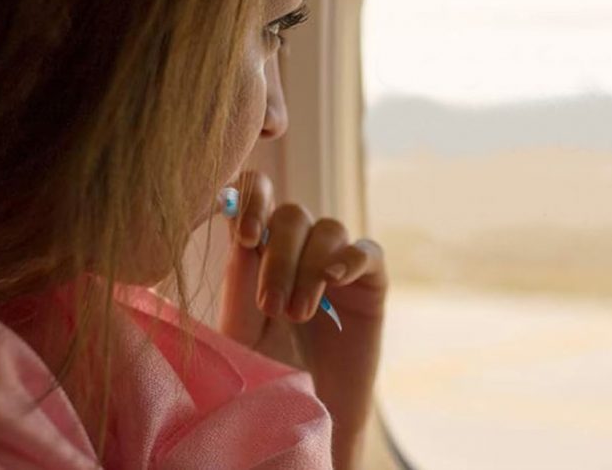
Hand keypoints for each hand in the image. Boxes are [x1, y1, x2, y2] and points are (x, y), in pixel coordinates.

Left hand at [218, 170, 387, 469]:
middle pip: (292, 214)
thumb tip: (242, 233)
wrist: (309, 415)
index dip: (253, 198)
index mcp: (260, 250)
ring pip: (327, 229)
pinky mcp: (371, 283)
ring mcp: (336, 264)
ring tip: (298, 315)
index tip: (247, 236)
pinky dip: (350, 258)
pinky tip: (333, 281)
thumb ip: (239, 281)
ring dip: (309, 269)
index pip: (257, 196)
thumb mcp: (242, 330)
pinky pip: (367, 250)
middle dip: (279, 257)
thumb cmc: (267, 375)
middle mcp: (299, 249)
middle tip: (271, 306)